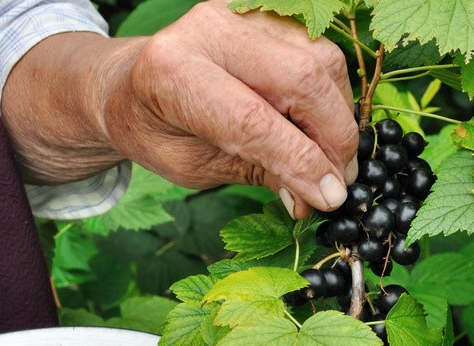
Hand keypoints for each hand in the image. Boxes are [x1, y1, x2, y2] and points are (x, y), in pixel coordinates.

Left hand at [3, 2, 357, 218]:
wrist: (133, 81)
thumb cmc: (157, 130)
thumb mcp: (193, 167)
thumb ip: (256, 174)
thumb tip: (318, 195)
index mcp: (172, 71)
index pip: (252, 120)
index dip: (299, 162)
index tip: (329, 198)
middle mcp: (210, 29)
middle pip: (301, 79)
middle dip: (333, 139)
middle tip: (338, 183)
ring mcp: (244, 12)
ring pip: (323, 62)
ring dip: (340, 119)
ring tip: (330, 161)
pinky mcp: (269, 12)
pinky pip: (323, 52)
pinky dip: (333, 98)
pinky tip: (320, 129)